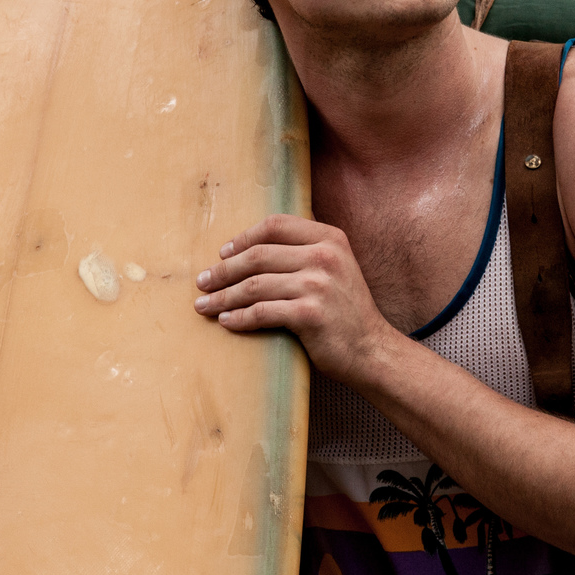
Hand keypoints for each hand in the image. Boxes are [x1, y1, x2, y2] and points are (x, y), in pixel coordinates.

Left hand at [194, 215, 395, 382]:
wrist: (372, 349)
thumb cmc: (345, 311)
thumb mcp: (336, 267)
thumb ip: (306, 250)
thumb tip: (253, 245)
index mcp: (329, 238)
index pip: (275, 225)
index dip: (244, 237)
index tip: (223, 253)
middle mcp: (325, 256)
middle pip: (258, 255)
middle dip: (223, 270)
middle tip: (202, 282)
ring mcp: (318, 285)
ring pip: (255, 285)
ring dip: (223, 296)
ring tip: (204, 305)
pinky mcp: (310, 314)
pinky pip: (262, 312)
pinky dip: (239, 318)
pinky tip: (226, 322)